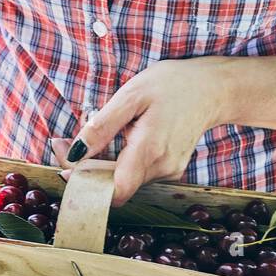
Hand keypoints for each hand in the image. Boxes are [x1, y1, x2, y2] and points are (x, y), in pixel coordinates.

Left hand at [50, 59, 223, 207]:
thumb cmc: (171, 85)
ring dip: (101, 165)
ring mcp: (169, 171)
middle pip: (114, 185)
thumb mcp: (131, 95)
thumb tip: (75, 153)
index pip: (114, 191)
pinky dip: (119, 161)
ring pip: (124, 180)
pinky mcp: (170, 169)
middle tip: (63, 144)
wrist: (211, 88)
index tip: (66, 165)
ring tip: (87, 137)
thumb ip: (102, 126)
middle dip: (85, 169)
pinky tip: (115, 139)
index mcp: (150, 150)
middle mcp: (162, 168)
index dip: (86, 185)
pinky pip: (136, 172)